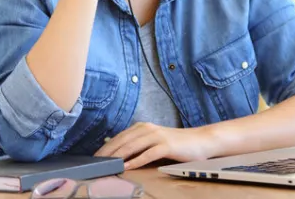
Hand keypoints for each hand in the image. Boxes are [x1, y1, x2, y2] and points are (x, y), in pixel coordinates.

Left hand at [94, 122, 215, 169]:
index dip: (106, 148)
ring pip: (132, 146)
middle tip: (95, 163)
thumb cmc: (177, 144)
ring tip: (106, 165)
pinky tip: (127, 167)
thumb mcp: (154, 141)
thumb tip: (118, 152)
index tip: (94, 158)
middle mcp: (148, 129)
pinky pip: (148, 154)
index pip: (119, 137)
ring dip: (118, 156)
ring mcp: (157, 136)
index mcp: (143, 127)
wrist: (201, 141)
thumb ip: (139, 144)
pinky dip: (136, 161)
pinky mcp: (166, 145)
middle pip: (123, 141)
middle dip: (107, 152)